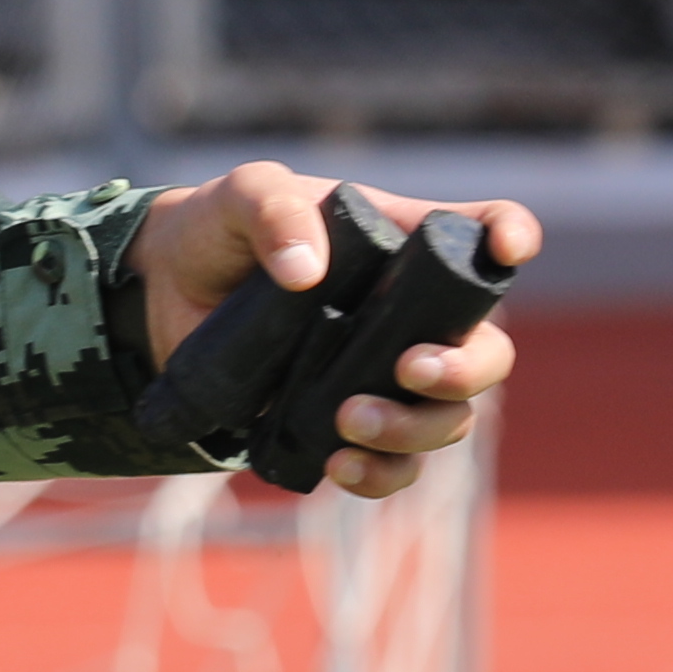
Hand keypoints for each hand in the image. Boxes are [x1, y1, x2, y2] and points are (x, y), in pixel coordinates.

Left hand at [129, 163, 535, 500]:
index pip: (484, 233)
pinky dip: (381, 474)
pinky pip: (395, 466)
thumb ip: (272, 208)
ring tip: (349, 420)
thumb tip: (309, 274)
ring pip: (447, 420)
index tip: (509, 248)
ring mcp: (382, 375)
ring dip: (414, 429)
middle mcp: (410, 316)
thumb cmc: (219, 231)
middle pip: (486, 352)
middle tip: (408, 368)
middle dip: (466, 370)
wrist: (161, 295)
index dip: (511, 236)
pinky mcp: (345, 424)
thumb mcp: (241, 196)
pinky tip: (340, 465)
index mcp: (405, 245)